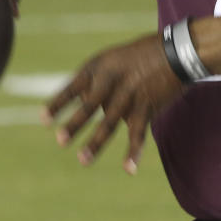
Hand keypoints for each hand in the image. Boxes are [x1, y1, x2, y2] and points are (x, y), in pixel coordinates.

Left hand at [43, 33, 184, 173]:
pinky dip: (134, 152)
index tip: (44, 119)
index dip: (58, 103)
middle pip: (90, 105)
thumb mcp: (114, 59)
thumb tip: (85, 105)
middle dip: (75, 124)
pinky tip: (129, 169)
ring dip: (96, 143)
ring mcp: (130, 93)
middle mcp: (113, 79)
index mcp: (100, 66)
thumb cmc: (142, 55)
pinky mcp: (147, 105)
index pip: (73, 86)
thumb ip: (98, 81)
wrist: (177, 51)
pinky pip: (138, 133)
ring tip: (83, 160)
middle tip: (61, 140)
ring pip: (110, 122)